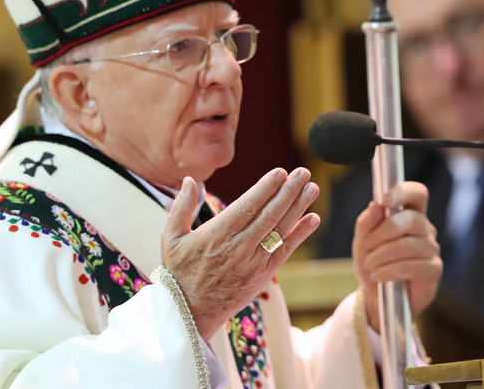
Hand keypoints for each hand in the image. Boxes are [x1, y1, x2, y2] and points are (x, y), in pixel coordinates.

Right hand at [161, 168, 319, 337]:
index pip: (248, 206)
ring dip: (298, 207)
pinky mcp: (263, 275)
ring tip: (312, 187)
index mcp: (216, 234)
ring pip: (280, 230)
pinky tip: (313, 219)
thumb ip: (180, 207)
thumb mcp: (170, 238)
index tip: (280, 172)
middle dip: (289, 192)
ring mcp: (253, 262)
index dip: (266, 188)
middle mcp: (238, 247)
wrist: (189, 312)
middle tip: (304, 173)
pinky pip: (285, 251)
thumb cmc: (178, 272)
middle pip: (270, 214)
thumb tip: (188, 180)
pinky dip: (300, 234)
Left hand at [352, 181, 440, 332]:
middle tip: (367, 244)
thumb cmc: (372, 263)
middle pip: (412, 219)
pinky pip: (412, 266)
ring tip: (370, 266)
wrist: (376, 298)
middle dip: (384, 231)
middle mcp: (425, 229)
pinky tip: (378, 276)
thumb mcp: (362, 242)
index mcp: (410, 214)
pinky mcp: (433, 270)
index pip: (418, 194)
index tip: (385, 200)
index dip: (404, 192)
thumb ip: (367, 222)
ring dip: (382, 255)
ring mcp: (431, 250)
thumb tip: (376, 204)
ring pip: (409, 245)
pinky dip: (389, 271)